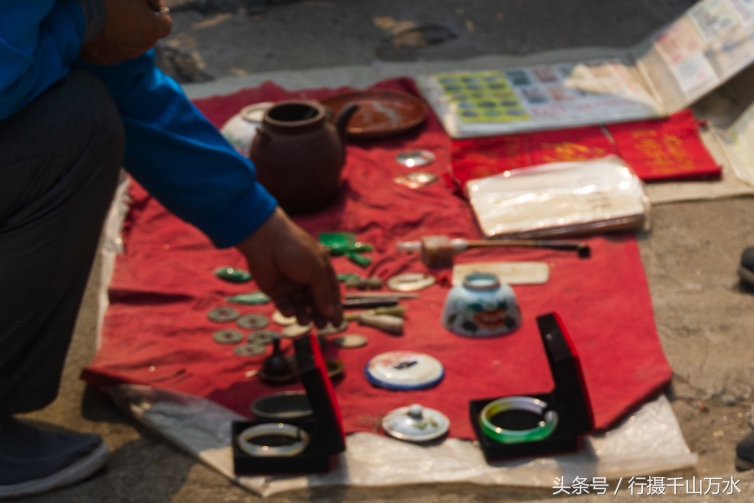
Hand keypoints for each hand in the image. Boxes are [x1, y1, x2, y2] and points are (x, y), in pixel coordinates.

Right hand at [80, 0, 171, 64]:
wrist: (78, 12)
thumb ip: (149, 0)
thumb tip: (154, 5)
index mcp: (153, 30)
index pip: (165, 24)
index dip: (160, 13)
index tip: (152, 5)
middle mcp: (141, 47)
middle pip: (148, 36)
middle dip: (143, 24)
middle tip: (130, 10)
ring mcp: (123, 55)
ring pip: (130, 44)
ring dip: (126, 34)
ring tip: (111, 18)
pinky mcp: (104, 60)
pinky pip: (111, 50)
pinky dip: (108, 41)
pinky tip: (98, 28)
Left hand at [236, 207, 341, 328]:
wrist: (266, 242)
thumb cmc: (296, 250)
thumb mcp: (316, 270)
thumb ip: (323, 293)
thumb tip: (330, 313)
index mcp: (321, 270)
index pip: (331, 293)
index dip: (335, 308)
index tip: (337, 324)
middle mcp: (307, 279)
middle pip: (316, 302)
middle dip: (319, 314)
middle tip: (321, 326)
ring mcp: (291, 286)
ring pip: (301, 306)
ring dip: (303, 315)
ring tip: (304, 322)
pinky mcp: (276, 291)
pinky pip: (285, 306)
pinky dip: (287, 311)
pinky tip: (289, 312)